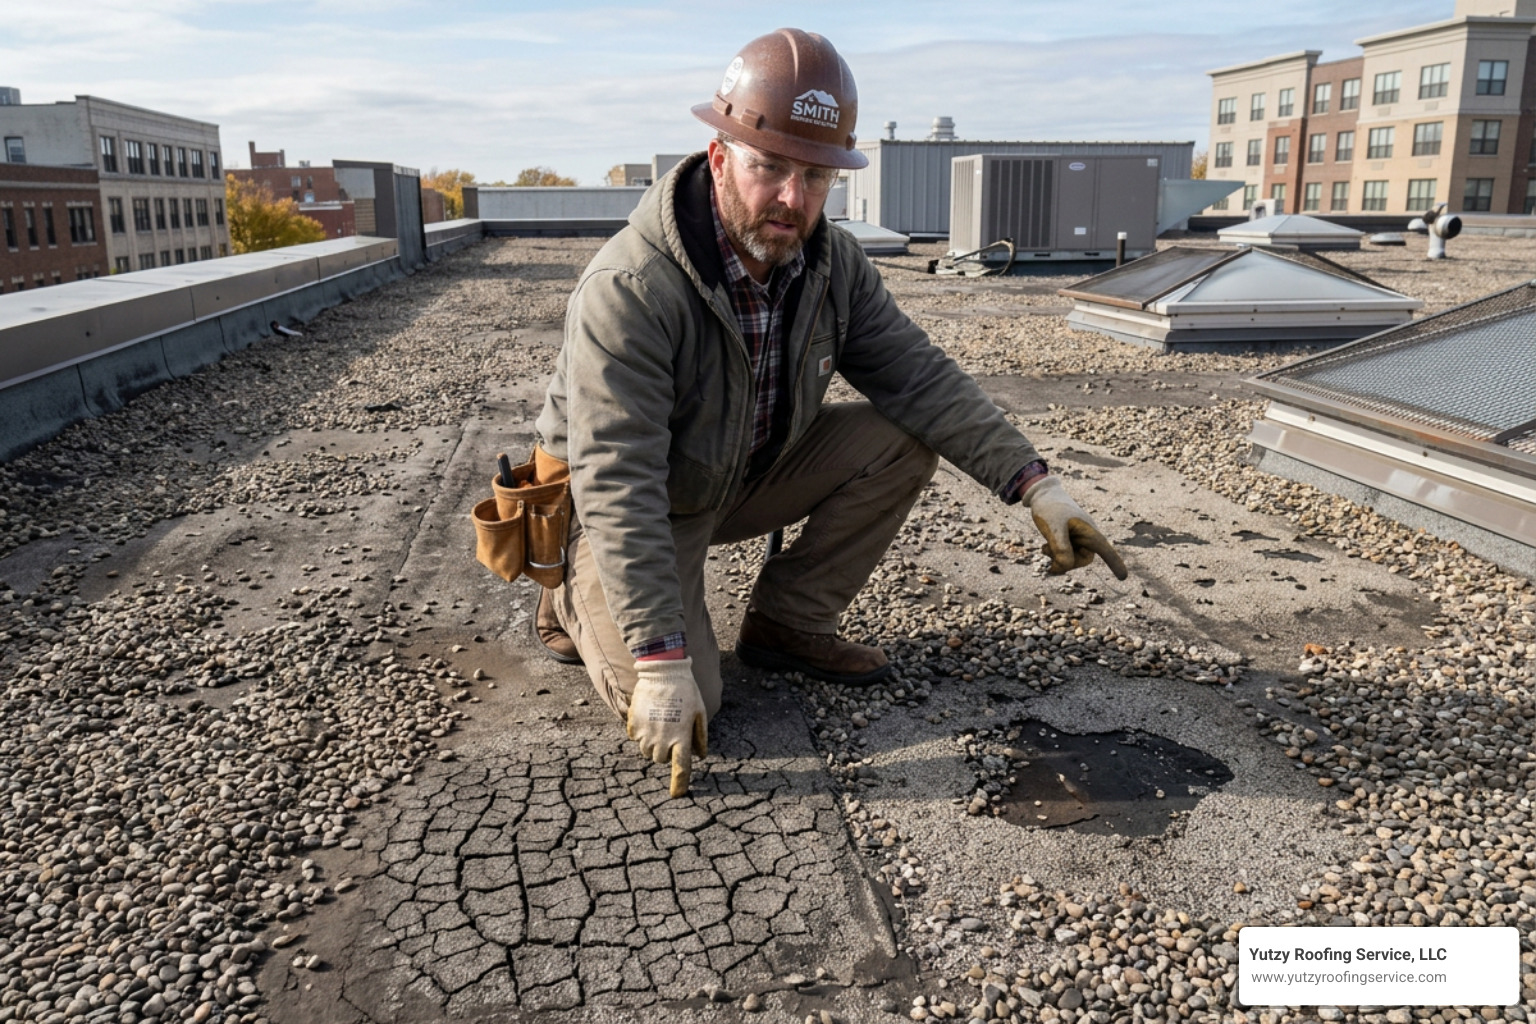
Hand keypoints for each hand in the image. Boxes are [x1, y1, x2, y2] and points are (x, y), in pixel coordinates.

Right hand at [626, 657, 708, 795]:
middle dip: (666, 753)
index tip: (677, 795)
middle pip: (661, 760)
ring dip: (653, 744)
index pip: (681, 767)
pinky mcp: (634, 724)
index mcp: (681, 737)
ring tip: (661, 723)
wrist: (662, 671)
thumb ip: (699, 736)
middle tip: (671, 734)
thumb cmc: (686, 691)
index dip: (680, 783)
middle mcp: (662, 739)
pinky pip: (636, 738)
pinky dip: (641, 733)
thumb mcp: (700, 712)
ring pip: (647, 751)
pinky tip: (649, 716)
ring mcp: (645, 732)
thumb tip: (700, 756)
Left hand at [1022, 476, 1128, 579]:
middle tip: (1047, 551)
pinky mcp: (1069, 539)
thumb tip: (1066, 567)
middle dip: (1066, 561)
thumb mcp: (1053, 528)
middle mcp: (1087, 536)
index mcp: (1090, 531)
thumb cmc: (1050, 508)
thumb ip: (1060, 548)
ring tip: (1045, 547)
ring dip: (1058, 557)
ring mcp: (1078, 538)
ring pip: (1072, 559)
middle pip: (1082, 560)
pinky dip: (1054, 554)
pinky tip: (1045, 547)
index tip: (1124, 578)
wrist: (1042, 494)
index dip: (1115, 564)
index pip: (1105, 551)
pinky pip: (1065, 554)